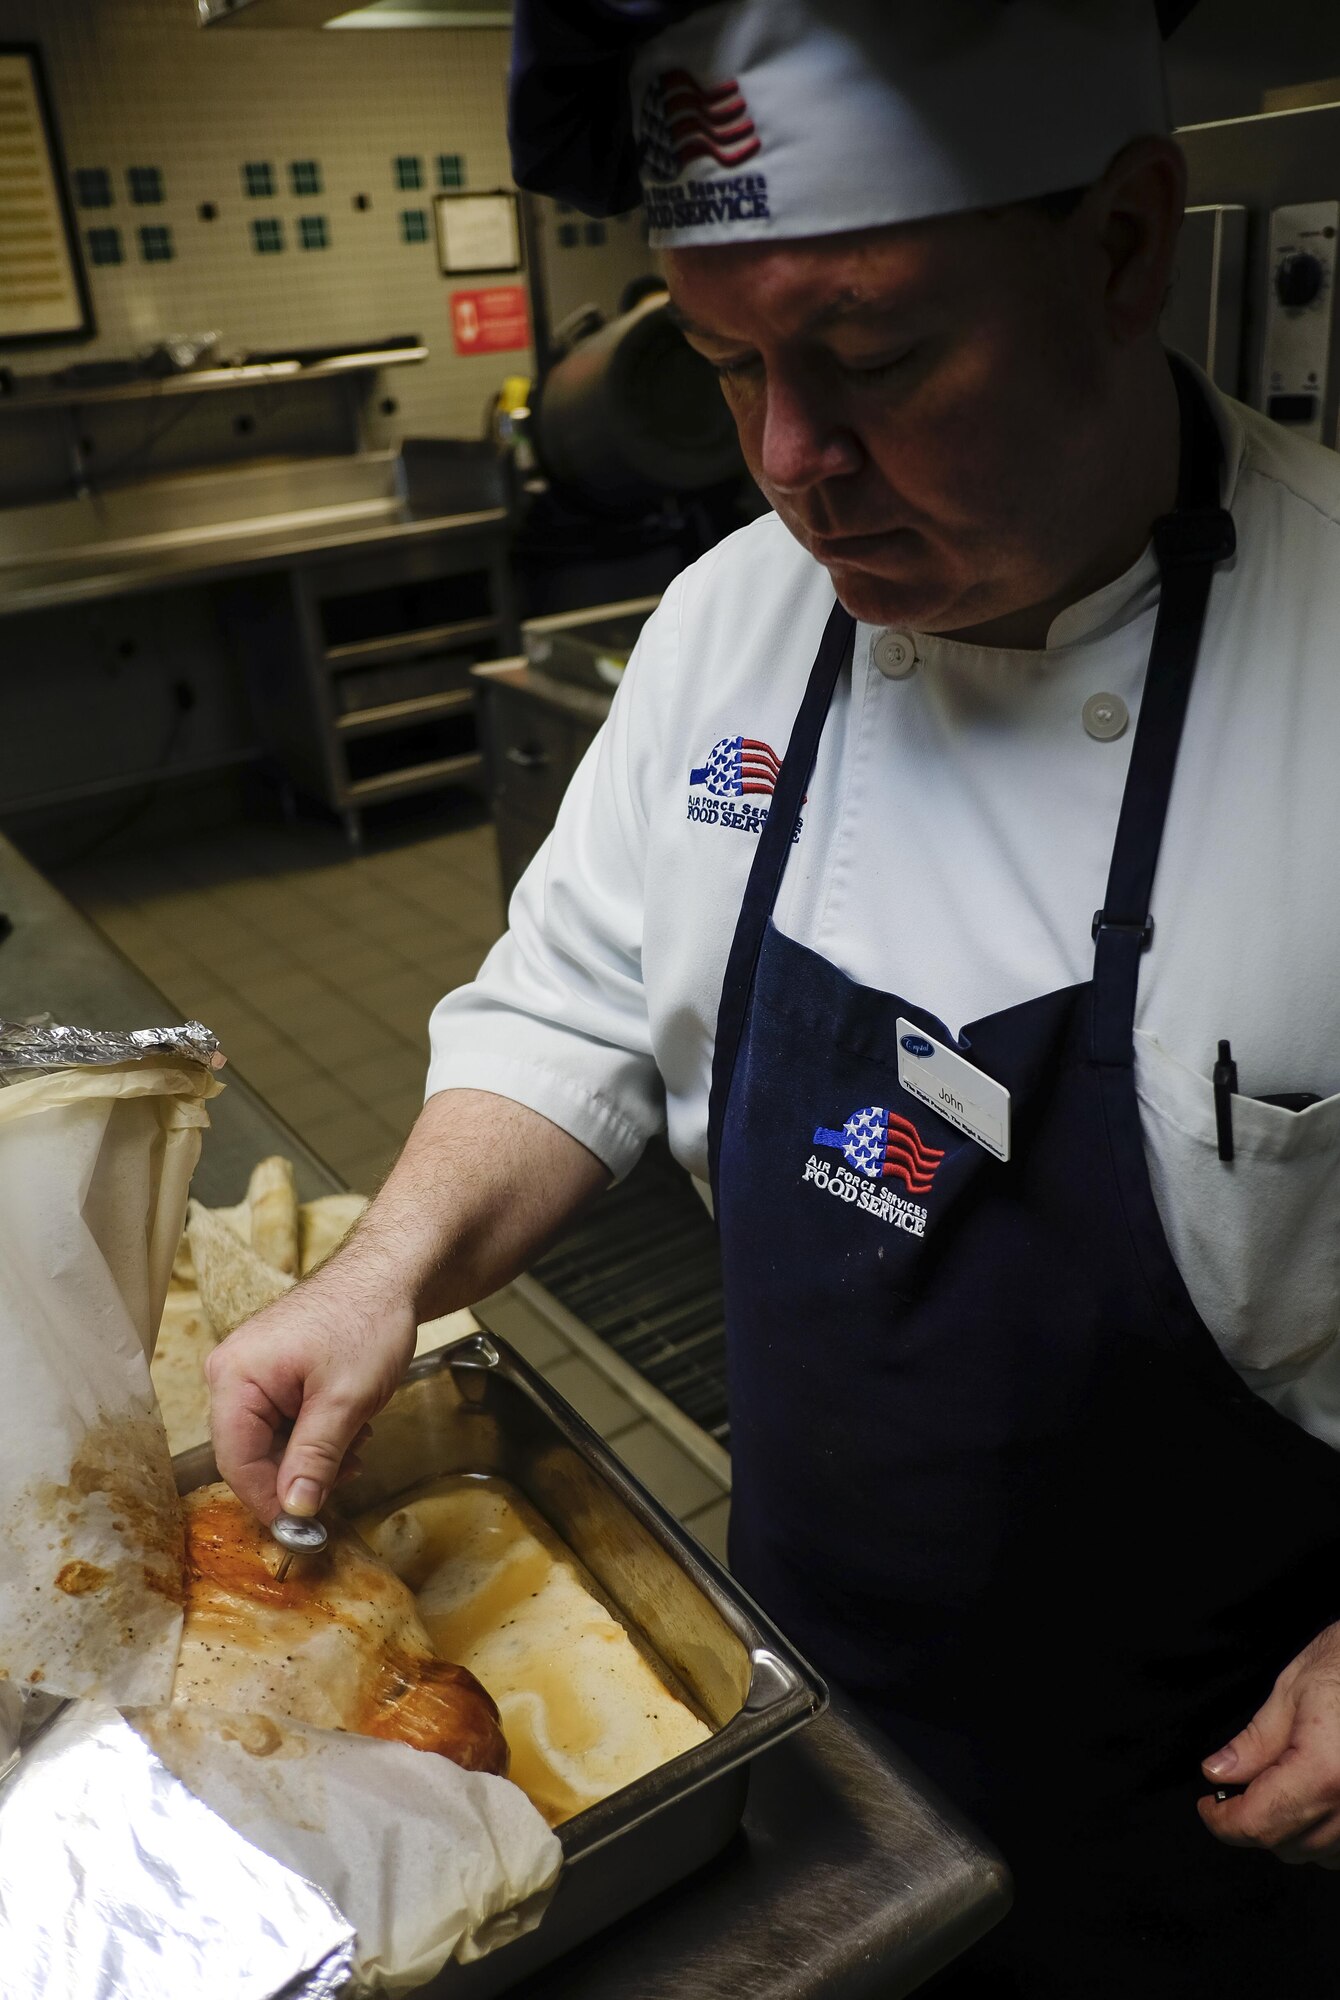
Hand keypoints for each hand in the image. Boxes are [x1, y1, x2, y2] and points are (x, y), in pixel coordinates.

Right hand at [204, 1263, 415, 1524]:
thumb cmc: (367, 1322)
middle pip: (251, 1453)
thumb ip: (314, 1459)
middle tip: (346, 1476)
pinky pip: (283, 1421)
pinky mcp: (273, 1372)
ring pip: (272, 1441)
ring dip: (315, 1454)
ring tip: (357, 1440)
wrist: (391, 1274)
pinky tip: (350, 1424)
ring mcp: (251, 1372)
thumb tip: (293, 1511)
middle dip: (300, 1472)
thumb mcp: (344, 1401)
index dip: (269, 1499)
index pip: (235, 1460)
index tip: (304, 1526)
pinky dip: (317, 1433)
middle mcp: (231, 1373)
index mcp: (234, 1376)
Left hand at [1199, 1621, 1339, 1865]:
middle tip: (1233, 1789)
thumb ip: (1255, 1742)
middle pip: (1287, 1845)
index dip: (1224, 1822)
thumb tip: (1218, 1772)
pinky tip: (1311, 1797)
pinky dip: (1322, 1834)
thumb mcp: (1293, 1690)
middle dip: (1252, 1823)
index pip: (1260, 1823)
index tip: (1207, 1806)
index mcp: (1324, 1773)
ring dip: (1289, 1831)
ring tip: (1276, 1785)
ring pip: (1318, 1854)